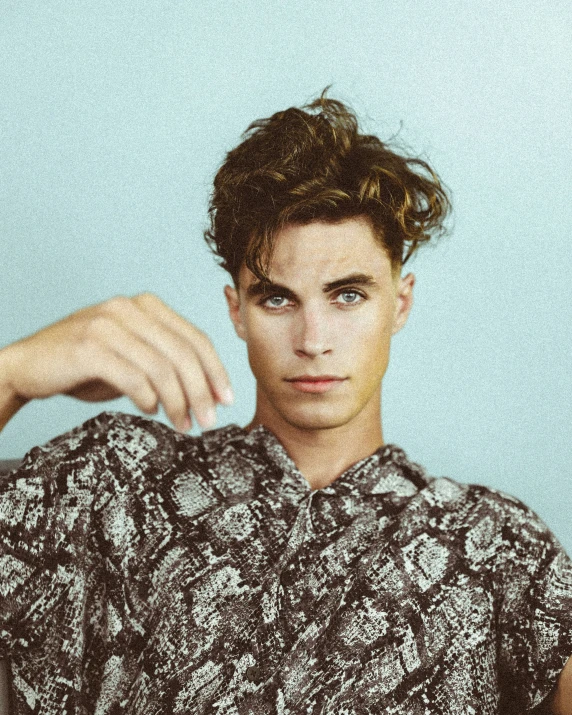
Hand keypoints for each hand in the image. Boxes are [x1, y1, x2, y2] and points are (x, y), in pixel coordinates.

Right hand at [0, 293, 232, 431]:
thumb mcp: (133, 355)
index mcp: (146, 306)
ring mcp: (107, 325)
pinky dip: (148, 399)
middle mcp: (129, 308)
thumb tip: (207, 391)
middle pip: (183, 354)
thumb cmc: (85, 363)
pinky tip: (150, 410)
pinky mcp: (88, 347)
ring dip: (178, 402)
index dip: (216, 371)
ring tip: (182, 424)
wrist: (29, 365)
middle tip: (208, 421)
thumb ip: (165, 362)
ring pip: (162, 368)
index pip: (195, 338)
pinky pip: (134, 378)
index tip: (226, 399)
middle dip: (202, 392)